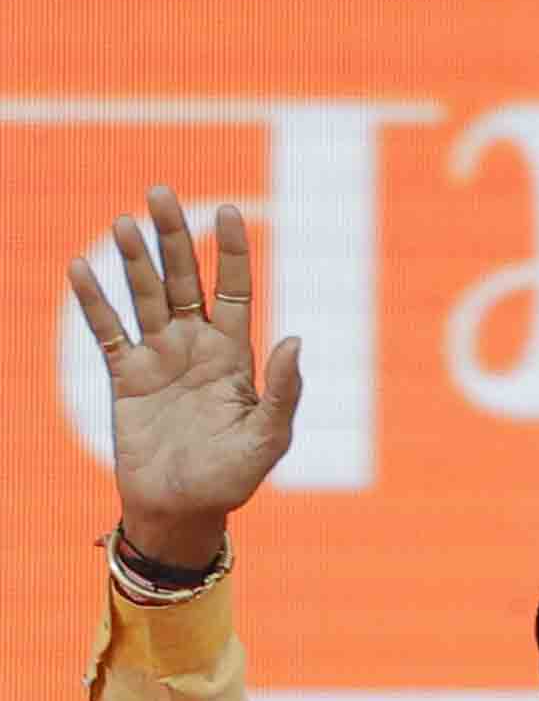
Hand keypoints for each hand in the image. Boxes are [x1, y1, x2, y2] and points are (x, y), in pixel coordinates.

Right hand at [65, 189, 307, 568]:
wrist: (182, 509)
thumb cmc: (233, 477)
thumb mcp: (269, 437)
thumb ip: (284, 390)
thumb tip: (295, 339)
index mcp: (234, 355)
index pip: (234, 289)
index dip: (231, 251)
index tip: (227, 210)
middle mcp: (195, 346)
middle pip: (183, 279)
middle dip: (174, 237)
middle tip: (160, 192)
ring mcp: (157, 358)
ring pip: (143, 296)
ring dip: (133, 260)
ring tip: (122, 221)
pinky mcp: (124, 377)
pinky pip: (106, 331)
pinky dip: (94, 301)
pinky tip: (81, 267)